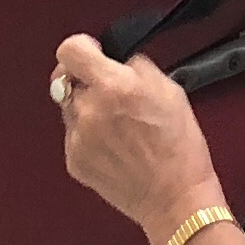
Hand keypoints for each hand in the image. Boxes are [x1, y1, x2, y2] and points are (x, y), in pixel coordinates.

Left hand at [51, 34, 222, 244]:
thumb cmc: (178, 148)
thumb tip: (120, 60)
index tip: (91, 52)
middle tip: (106, 90)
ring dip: (86, 107)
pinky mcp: (74, 160)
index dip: (81, 47)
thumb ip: (137, 67)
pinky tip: (114, 144)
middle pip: (66, 78)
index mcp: (114, 86)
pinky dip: (88, 135)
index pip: (70, 50)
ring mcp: (78, 138)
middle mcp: (90, 110)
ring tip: (117, 123)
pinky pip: (73, 135)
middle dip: (85, 80)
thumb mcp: (171, 90)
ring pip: (69, 107)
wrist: (174, 197)